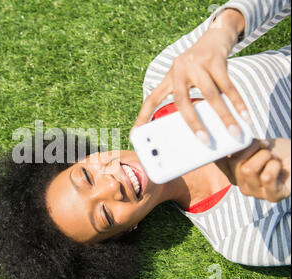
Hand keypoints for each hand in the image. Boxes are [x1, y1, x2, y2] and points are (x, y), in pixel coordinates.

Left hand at [133, 9, 247, 145]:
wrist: (215, 36)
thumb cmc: (200, 66)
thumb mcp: (189, 80)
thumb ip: (190, 100)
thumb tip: (202, 131)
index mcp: (168, 78)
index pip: (151, 99)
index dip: (141, 118)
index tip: (134, 136)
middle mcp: (179, 70)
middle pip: (182, 101)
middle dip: (193, 123)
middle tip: (204, 141)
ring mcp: (196, 63)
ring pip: (210, 94)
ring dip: (223, 116)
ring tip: (232, 132)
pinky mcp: (215, 59)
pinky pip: (228, 86)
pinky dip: (237, 102)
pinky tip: (243, 116)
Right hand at [216, 139, 290, 201]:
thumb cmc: (277, 150)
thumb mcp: (253, 143)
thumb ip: (238, 146)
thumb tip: (228, 143)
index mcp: (231, 171)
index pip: (217, 161)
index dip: (227, 148)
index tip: (238, 139)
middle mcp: (240, 183)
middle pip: (234, 163)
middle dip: (254, 149)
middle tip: (265, 150)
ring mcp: (255, 192)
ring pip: (247, 170)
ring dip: (265, 157)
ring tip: (273, 160)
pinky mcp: (272, 196)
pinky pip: (266, 178)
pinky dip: (275, 166)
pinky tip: (280, 169)